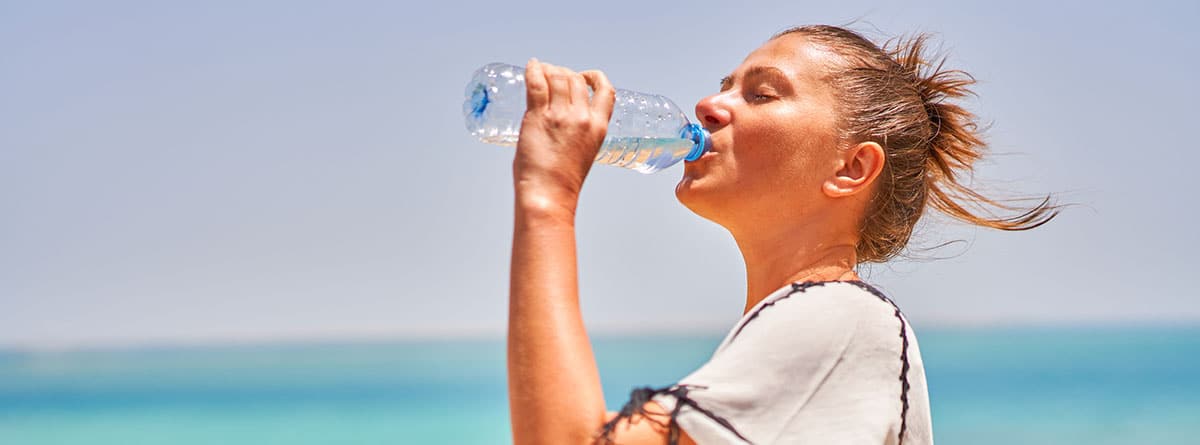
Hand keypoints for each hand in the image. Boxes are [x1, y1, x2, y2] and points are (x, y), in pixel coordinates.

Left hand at [513, 59, 615, 214]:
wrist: (548, 195)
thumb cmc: (561, 182)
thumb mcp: (583, 152)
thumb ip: (575, 131)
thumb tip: (556, 116)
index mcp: (599, 127)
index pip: (606, 90)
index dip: (594, 77)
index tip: (583, 76)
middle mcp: (583, 117)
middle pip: (576, 78)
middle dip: (564, 72)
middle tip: (552, 77)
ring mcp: (560, 115)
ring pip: (557, 76)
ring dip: (549, 70)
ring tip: (540, 72)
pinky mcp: (538, 116)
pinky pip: (536, 82)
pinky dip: (533, 70)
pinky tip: (531, 66)